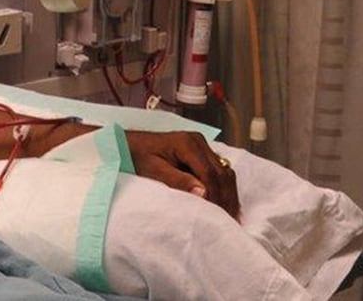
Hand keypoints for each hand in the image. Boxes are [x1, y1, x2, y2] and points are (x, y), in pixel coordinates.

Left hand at [124, 130, 239, 217]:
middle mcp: (199, 141)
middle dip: (228, 196)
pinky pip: (218, 169)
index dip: (216, 196)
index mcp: (187, 144)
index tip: (220, 216)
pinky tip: (227, 201)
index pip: (210, 173)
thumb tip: (203, 193)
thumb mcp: (153, 170)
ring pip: (224, 170)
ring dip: (229, 192)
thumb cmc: (137, 156)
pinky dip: (224, 186)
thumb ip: (178, 180)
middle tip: (232, 219)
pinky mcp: (200, 150)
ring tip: (233, 214)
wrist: (129, 143)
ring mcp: (201, 144)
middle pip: (222, 172)